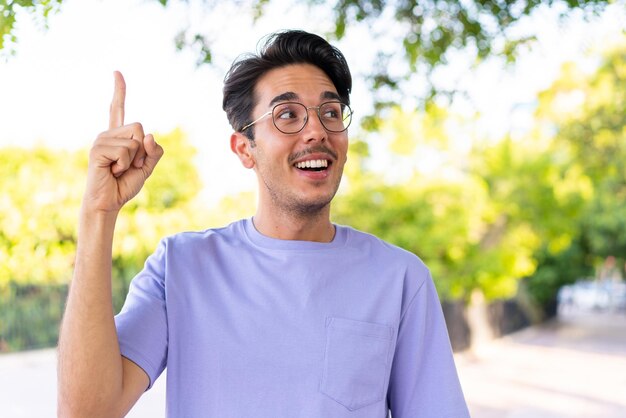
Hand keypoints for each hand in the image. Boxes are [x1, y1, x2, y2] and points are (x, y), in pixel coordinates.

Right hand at [83, 71, 163, 212]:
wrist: (108, 202)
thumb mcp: (146, 167)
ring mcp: (101, 141)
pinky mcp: (98, 150)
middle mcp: (107, 134)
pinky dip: (125, 166)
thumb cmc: (124, 185)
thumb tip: (150, 136)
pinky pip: (126, 151)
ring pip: (135, 141)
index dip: (119, 91)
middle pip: (140, 128)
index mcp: (118, 136)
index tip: (116, 72)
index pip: (117, 109)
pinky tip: (113, 172)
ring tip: (119, 170)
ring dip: (134, 160)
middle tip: (129, 166)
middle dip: (143, 151)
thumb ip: (154, 152)